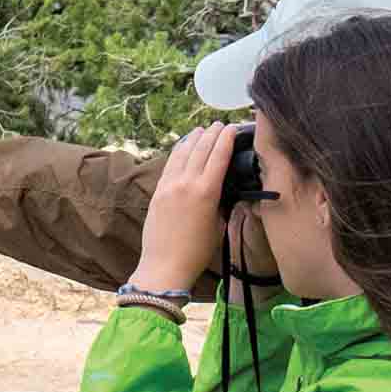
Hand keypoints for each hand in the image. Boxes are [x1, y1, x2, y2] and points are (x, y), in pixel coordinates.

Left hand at [133, 123, 238, 292]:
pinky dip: (178, 151)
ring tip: (202, 129)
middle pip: (201, 148)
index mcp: (206, 192)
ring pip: (183, 152)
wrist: (164, 266)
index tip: (232, 128)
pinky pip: (170, 164)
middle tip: (220, 124)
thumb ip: (223, 202)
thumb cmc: (196, 252)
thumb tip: (226, 188)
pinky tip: (183, 146)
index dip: (227, 138)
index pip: (219, 155)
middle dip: (212, 133)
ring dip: (194, 138)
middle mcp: (186, 184)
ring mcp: (169, 186)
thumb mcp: (218, 225)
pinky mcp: (157, 192)